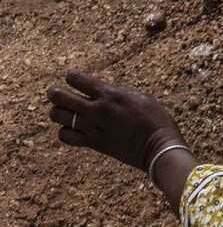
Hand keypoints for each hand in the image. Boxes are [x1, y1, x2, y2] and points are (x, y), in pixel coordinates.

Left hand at [48, 70, 182, 171]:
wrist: (161, 150)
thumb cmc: (156, 120)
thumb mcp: (141, 96)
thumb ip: (116, 87)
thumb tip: (96, 79)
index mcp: (109, 94)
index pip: (73, 77)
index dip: (73, 77)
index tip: (81, 83)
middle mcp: (96, 109)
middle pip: (57, 95)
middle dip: (56, 93)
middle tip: (65, 96)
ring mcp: (93, 127)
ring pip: (56, 115)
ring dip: (59, 112)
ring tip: (70, 113)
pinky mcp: (93, 143)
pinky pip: (65, 136)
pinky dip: (66, 132)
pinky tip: (75, 130)